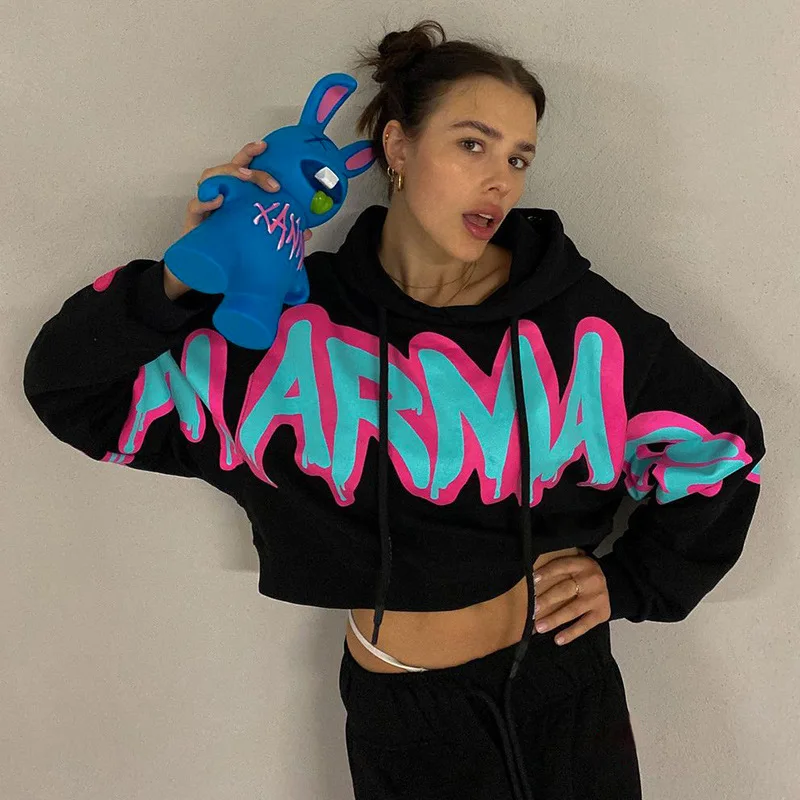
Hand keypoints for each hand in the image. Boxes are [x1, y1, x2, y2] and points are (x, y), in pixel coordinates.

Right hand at [165, 140, 313, 299]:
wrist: (205, 271)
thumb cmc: (231, 246)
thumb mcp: (256, 234)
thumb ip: (279, 230)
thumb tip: (307, 233)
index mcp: (234, 192)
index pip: (242, 165)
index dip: (251, 152)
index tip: (266, 146)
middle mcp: (218, 192)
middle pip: (228, 168)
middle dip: (248, 168)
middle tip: (269, 183)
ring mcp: (204, 204)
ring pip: (209, 178)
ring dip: (228, 176)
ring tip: (243, 179)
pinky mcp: (193, 220)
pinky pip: (195, 205)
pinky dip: (205, 200)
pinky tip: (217, 200)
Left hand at [532, 551, 610, 645]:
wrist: (611, 583)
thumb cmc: (584, 575)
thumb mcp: (576, 564)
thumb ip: (559, 568)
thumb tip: (532, 578)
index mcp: (582, 564)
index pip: (561, 566)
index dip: (547, 573)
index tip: (532, 581)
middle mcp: (591, 579)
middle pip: (565, 590)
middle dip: (547, 600)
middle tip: (533, 609)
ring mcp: (598, 597)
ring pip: (573, 610)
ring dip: (555, 619)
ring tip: (539, 627)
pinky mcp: (602, 613)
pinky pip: (584, 625)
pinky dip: (571, 633)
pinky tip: (558, 639)